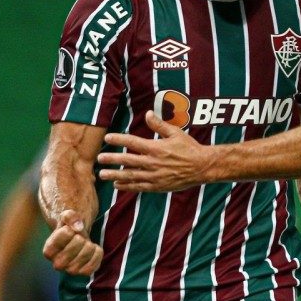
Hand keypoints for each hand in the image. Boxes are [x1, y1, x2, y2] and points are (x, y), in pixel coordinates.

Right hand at [42, 208, 102, 274]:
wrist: (77, 241)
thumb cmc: (69, 229)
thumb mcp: (66, 217)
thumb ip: (69, 216)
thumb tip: (78, 227)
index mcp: (48, 251)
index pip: (65, 233)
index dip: (70, 228)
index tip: (69, 232)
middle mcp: (57, 264)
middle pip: (77, 242)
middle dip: (80, 236)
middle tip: (78, 239)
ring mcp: (70, 270)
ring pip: (86, 253)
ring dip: (89, 244)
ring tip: (85, 244)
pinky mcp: (84, 273)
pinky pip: (95, 263)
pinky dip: (98, 253)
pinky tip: (93, 249)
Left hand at [97, 111, 213, 191]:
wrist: (202, 167)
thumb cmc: (189, 148)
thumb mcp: (175, 133)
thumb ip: (159, 125)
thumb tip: (147, 114)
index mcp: (156, 148)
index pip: (133, 142)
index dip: (119, 139)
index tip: (108, 137)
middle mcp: (153, 163)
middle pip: (127, 160)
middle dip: (112, 159)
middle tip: (99, 158)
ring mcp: (154, 176)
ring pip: (130, 176)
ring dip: (115, 175)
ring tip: (102, 175)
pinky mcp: (157, 186)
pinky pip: (139, 186)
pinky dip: (127, 186)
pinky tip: (117, 185)